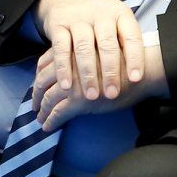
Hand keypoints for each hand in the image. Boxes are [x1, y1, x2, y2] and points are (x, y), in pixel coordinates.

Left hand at [32, 44, 164, 132]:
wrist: (142, 71)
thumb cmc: (127, 61)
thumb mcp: (101, 51)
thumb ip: (85, 55)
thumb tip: (76, 66)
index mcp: (72, 50)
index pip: (46, 62)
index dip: (39, 74)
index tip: (38, 84)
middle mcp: (68, 65)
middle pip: (43, 80)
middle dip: (37, 93)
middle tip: (34, 105)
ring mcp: (72, 83)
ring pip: (48, 98)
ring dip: (42, 110)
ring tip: (39, 118)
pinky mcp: (78, 101)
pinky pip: (58, 113)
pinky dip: (50, 121)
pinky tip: (47, 127)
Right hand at [35, 0, 144, 101]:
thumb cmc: (100, 17)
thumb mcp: (117, 21)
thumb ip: (126, 43)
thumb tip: (139, 77)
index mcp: (120, 14)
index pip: (131, 36)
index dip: (135, 58)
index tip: (135, 79)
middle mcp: (100, 14)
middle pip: (107, 44)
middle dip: (110, 72)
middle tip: (112, 94)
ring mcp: (78, 19)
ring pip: (84, 48)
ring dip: (88, 74)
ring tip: (91, 96)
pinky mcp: (58, 25)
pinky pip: (61, 48)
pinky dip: (63, 68)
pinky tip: (67, 85)